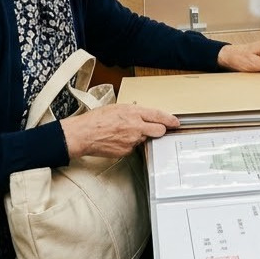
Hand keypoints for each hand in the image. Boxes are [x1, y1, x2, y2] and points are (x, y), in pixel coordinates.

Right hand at [60, 104, 178, 158]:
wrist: (83, 134)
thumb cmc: (96, 120)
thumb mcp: (116, 107)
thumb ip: (132, 111)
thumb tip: (141, 113)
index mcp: (134, 112)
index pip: (159, 116)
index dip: (170, 120)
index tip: (175, 122)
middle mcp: (136, 127)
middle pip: (159, 130)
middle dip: (160, 130)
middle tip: (157, 129)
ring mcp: (132, 140)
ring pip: (144, 139)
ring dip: (139, 136)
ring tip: (123, 132)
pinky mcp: (127, 151)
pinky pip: (133, 147)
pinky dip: (129, 144)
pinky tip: (118, 140)